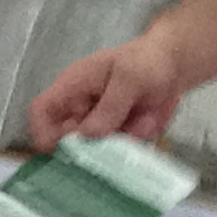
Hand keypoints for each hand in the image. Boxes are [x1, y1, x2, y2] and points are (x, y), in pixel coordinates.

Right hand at [28, 33, 185, 148]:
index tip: (56, 154)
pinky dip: (129, 148)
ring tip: (140, 126)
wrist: (174, 67)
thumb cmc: (146, 61)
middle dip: (81, 151)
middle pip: (63, 140)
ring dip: (113, 149)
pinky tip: (148, 125)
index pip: (42, 110)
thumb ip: (111, 105)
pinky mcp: (115, 137)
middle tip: (106, 155)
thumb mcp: (130, 77)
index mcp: (73, 86)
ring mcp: (97, 125)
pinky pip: (114, 154)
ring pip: (91, 152)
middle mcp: (79, 109)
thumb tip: (88, 135)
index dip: (42, 131)